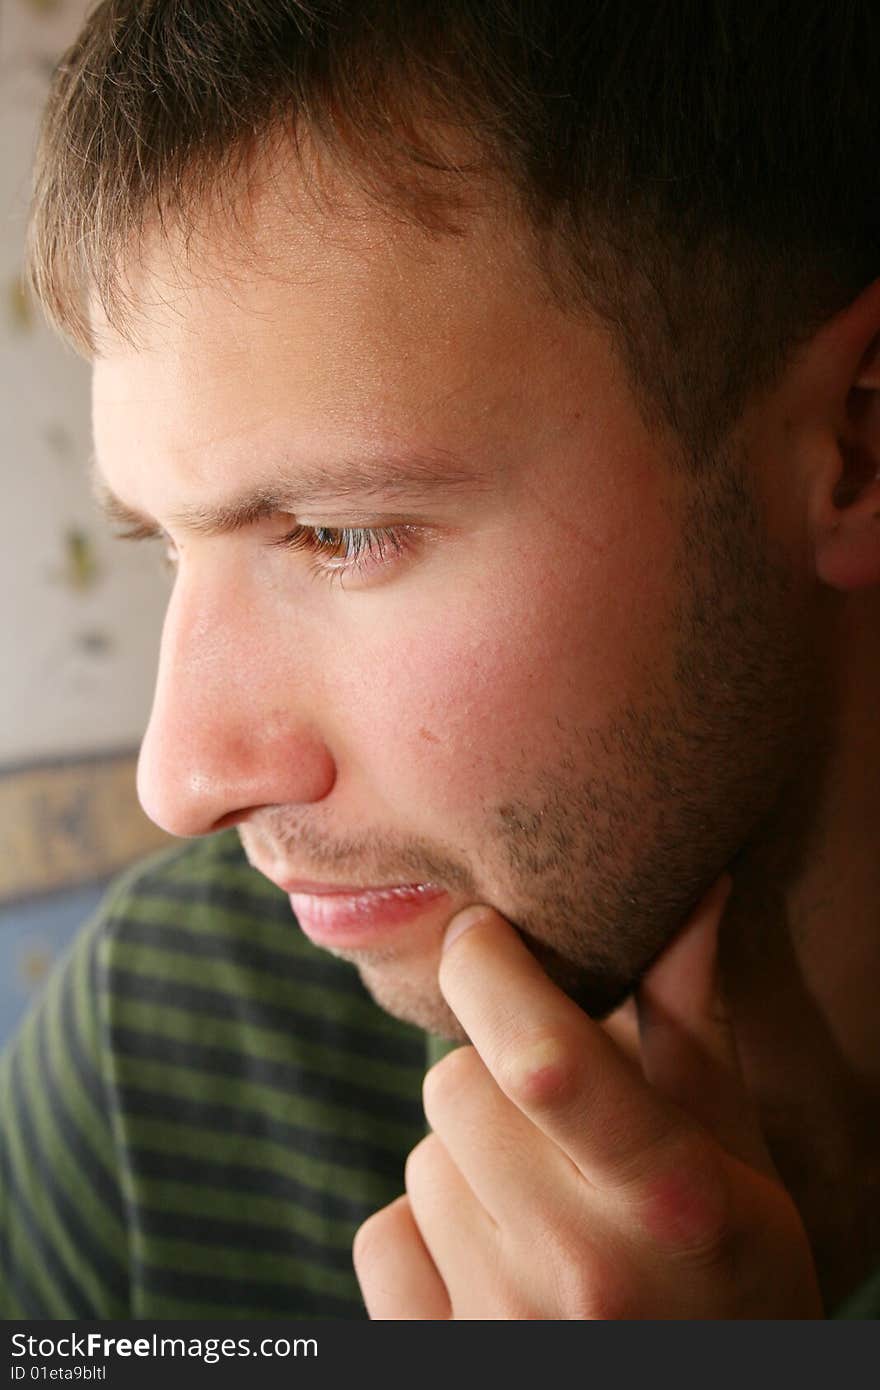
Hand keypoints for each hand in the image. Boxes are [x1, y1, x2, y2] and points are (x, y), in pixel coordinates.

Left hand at [352, 877, 824, 1318]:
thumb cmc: (731, 1277)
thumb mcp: (735, 1156)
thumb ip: (693, 1021)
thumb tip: (692, 887)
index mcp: (669, 1200)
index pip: (543, 1058)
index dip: (488, 969)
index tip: (479, 930)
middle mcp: (580, 1272)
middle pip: (456, 1088)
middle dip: (493, 1071)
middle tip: (551, 1115)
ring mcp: (500, 1329)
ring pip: (423, 1159)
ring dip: (467, 1158)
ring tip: (542, 1204)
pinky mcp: (434, 1363)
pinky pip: (383, 1236)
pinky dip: (423, 1229)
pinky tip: (493, 1254)